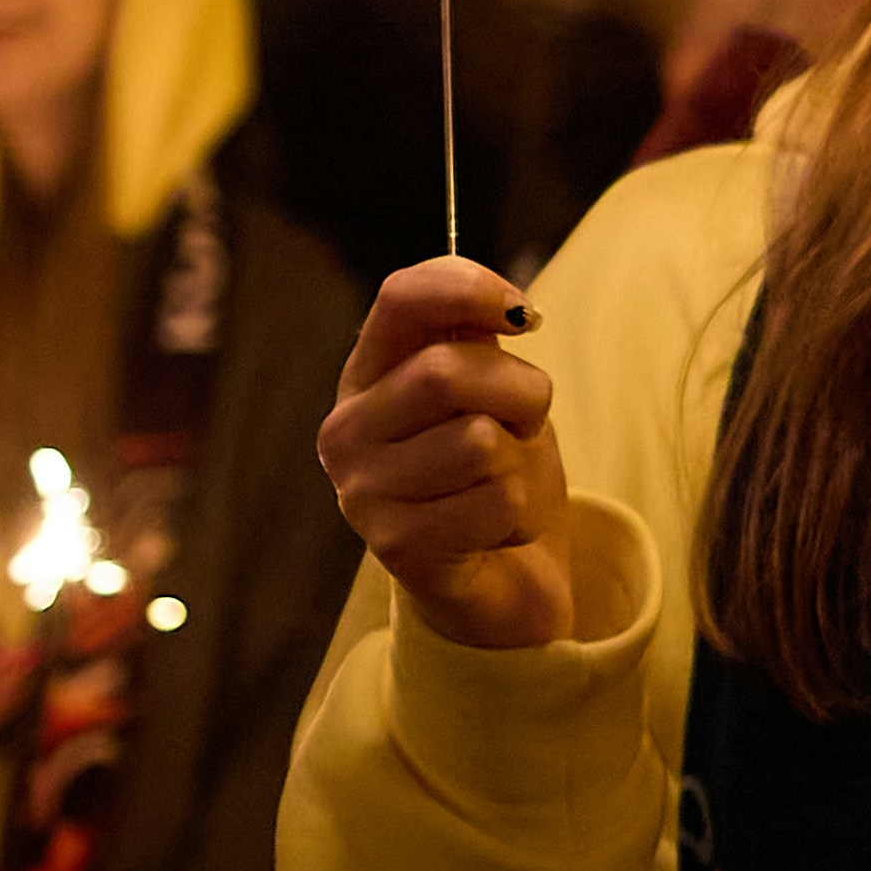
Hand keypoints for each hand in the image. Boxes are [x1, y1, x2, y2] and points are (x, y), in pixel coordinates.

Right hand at [321, 257, 573, 649]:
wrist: (505, 583)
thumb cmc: (495, 477)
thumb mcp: (493, 393)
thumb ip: (482, 339)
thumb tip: (509, 309)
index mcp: (366, 376)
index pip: (401, 298)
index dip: (469, 288)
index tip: (523, 316)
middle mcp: (345, 430)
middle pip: (448, 372)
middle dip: (520, 394)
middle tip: (524, 425)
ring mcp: (362, 493)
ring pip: (479, 442)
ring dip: (521, 463)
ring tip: (503, 486)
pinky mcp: (397, 547)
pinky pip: (495, 501)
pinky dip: (521, 514)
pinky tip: (498, 531)